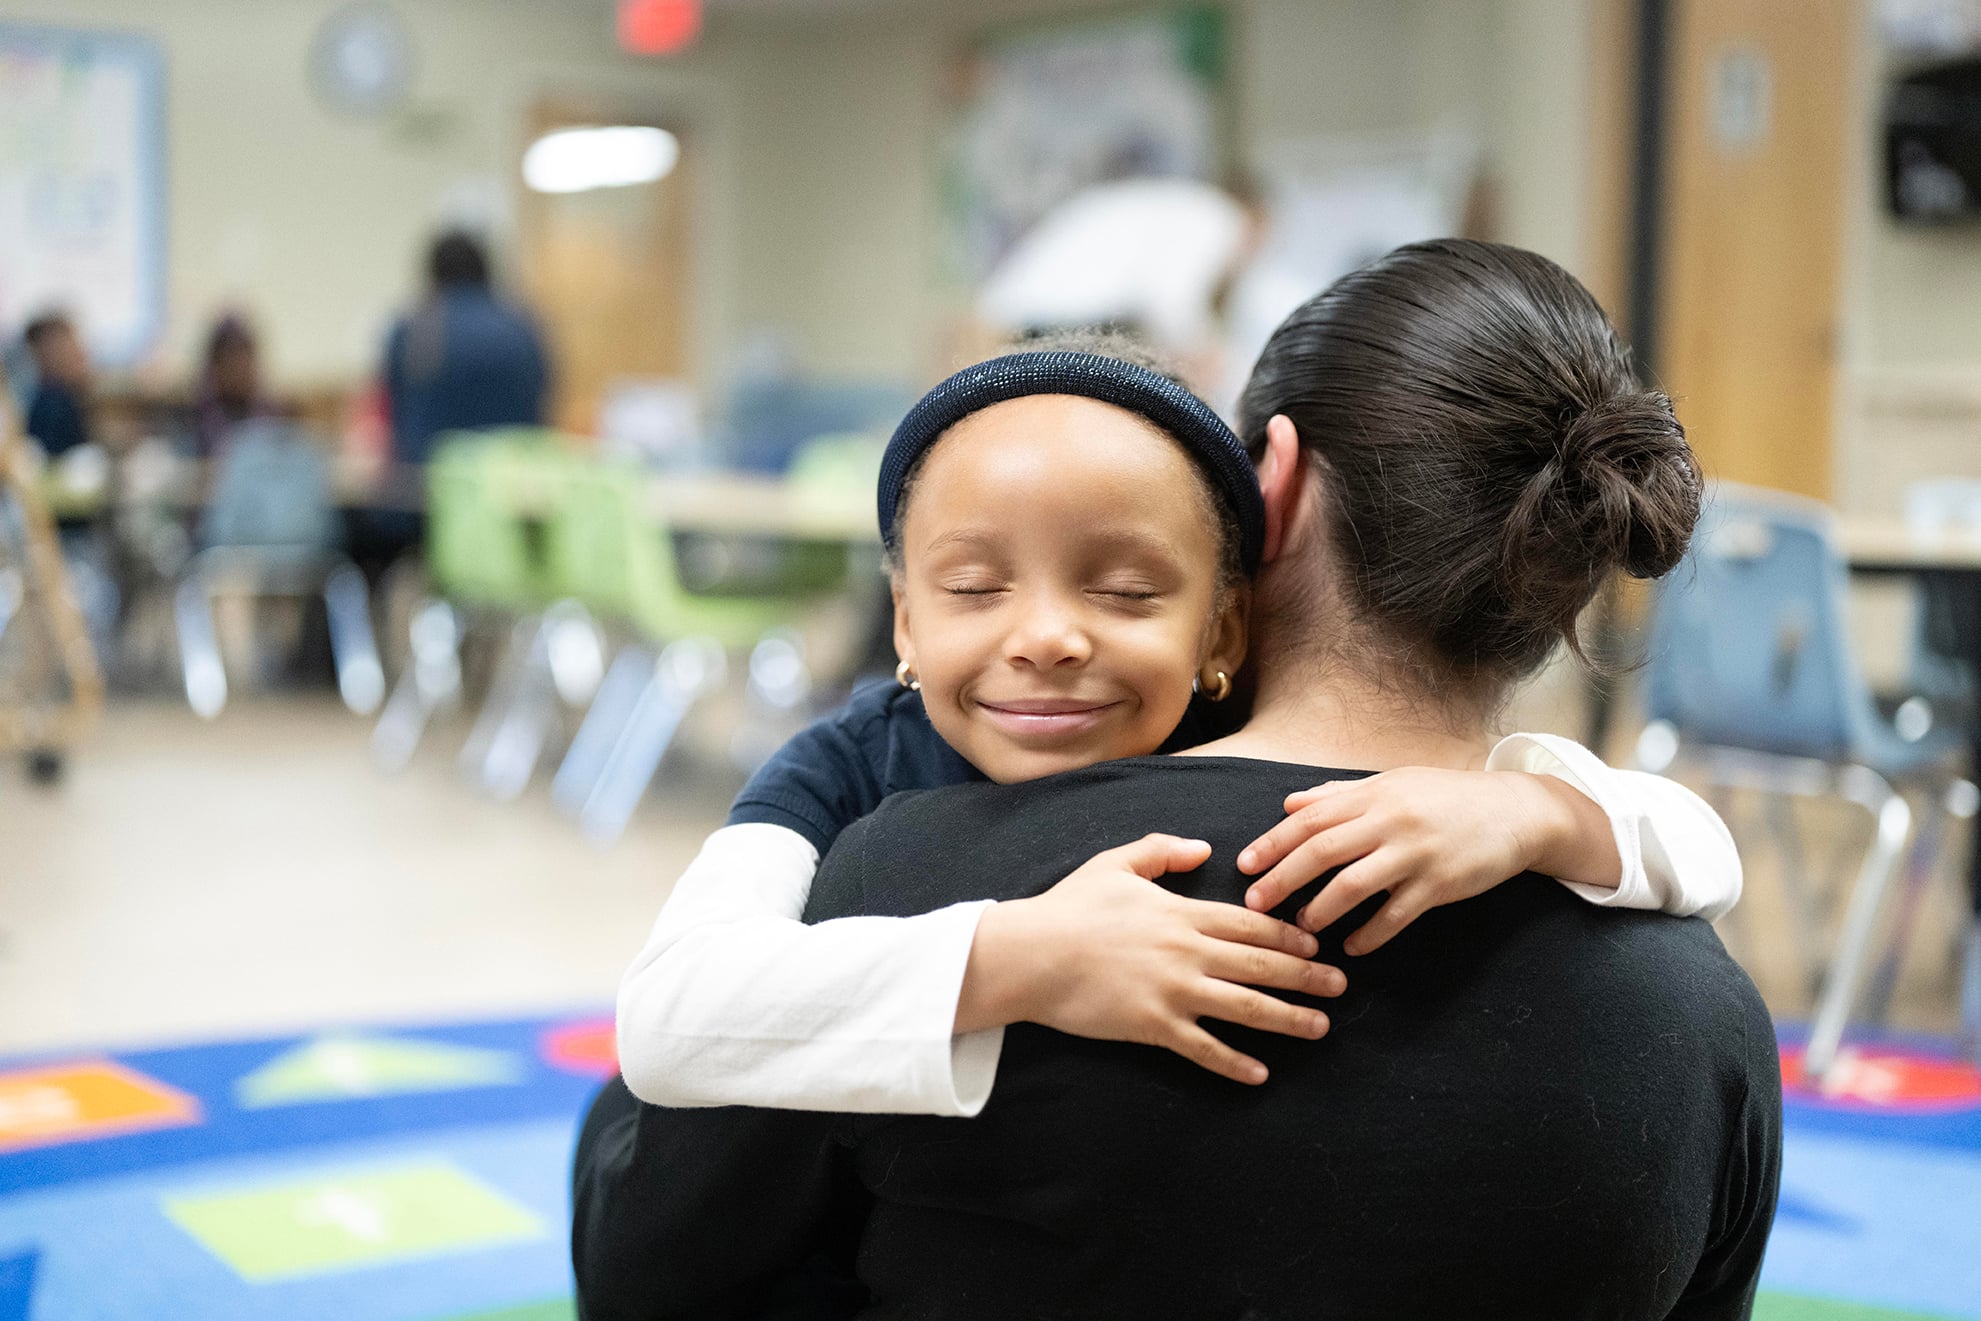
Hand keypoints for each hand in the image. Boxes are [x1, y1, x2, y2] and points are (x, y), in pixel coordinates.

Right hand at [957, 833, 1345, 1085]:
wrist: (1030, 954)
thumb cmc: (1069, 907)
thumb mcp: (1116, 863)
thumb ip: (1161, 850)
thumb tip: (1202, 849)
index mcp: (1180, 912)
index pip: (1249, 924)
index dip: (1288, 936)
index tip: (1317, 945)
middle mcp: (1186, 951)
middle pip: (1261, 965)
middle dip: (1306, 976)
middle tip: (1341, 987)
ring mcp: (1173, 990)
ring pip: (1245, 1006)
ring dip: (1288, 1018)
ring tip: (1320, 1027)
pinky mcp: (1152, 1025)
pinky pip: (1203, 1048)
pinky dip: (1234, 1063)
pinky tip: (1259, 1074)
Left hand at [1236, 769, 1597, 955]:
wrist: (1515, 811)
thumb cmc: (1446, 797)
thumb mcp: (1392, 784)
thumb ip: (1339, 795)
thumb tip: (1289, 804)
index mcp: (1374, 795)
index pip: (1310, 818)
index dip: (1274, 842)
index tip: (1245, 865)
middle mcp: (1391, 820)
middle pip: (1323, 850)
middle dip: (1283, 878)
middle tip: (1255, 904)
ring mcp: (1417, 853)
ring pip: (1355, 884)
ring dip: (1322, 909)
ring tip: (1301, 928)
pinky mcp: (1442, 884)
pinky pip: (1397, 914)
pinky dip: (1371, 933)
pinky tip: (1353, 948)